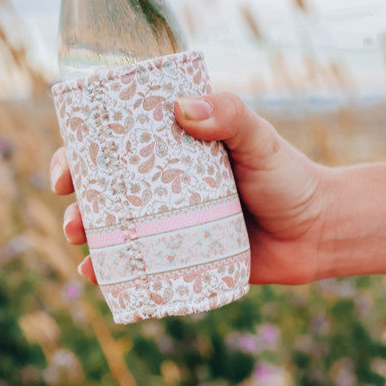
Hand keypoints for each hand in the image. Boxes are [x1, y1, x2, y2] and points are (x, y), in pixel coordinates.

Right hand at [49, 92, 332, 285]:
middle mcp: (161, 187)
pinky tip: (95, 277)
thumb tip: (183, 109)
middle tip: (72, 214)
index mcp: (170, 151)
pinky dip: (110, 273)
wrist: (319, 232)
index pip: (112, 145)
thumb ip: (229, 116)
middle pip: (101, 190)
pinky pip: (137, 268)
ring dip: (86, 235)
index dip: (78, 154)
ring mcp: (167, 226)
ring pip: (112, 230)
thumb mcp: (258, 139)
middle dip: (76, 201)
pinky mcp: (180, 262)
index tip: (66, 168)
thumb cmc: (287, 176)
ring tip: (82, 243)